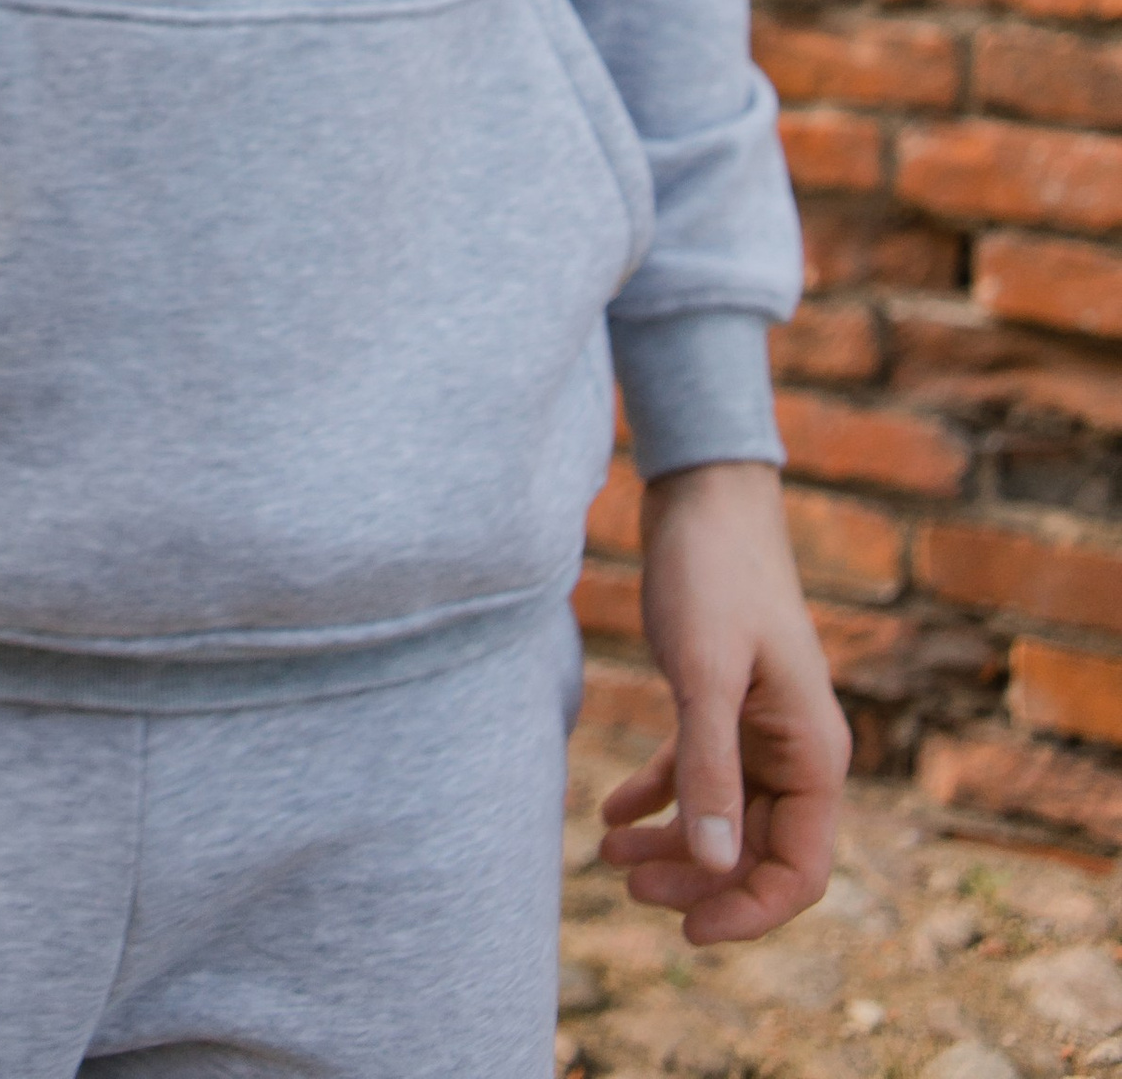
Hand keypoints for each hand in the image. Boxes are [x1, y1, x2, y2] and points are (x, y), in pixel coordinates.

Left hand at [599, 459, 850, 945]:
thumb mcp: (705, 673)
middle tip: (623, 882)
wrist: (703, 492)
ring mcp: (760, 728)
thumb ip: (708, 767)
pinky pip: (697, 773)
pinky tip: (609, 811)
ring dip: (673, 846)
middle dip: (697, 882)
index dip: (749, 912)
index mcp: (813, 753)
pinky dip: (658, 797)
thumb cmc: (713, 573)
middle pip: (757, 853)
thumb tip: (715, 866)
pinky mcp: (722, 702)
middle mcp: (796, 750)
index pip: (800, 870)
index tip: (686, 930)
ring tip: (607, 856)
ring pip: (723, 818)